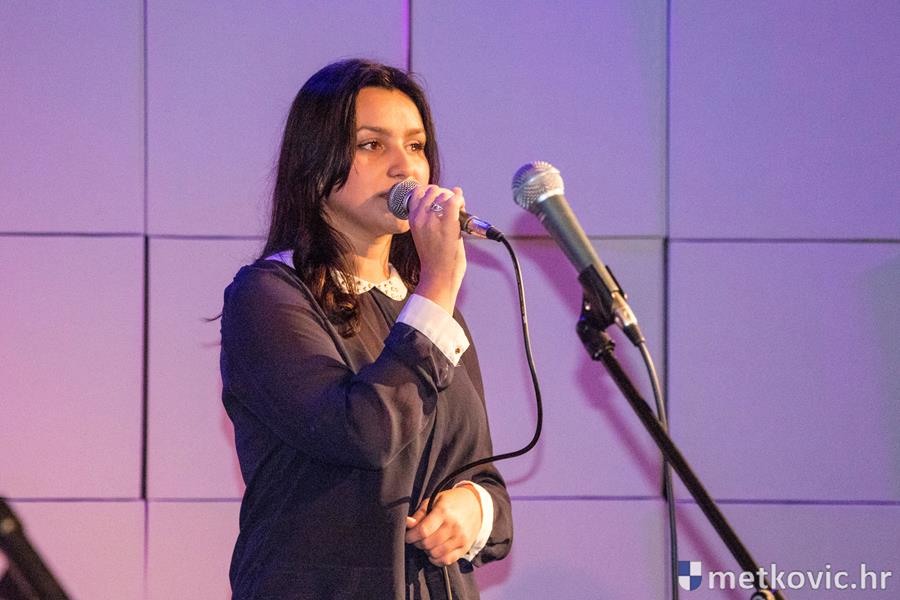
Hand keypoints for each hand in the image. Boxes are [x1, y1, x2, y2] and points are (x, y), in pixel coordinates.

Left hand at [404, 486, 481, 565]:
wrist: (476, 505)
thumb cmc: (451, 502)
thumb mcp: (434, 501)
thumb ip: (419, 514)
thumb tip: (407, 524)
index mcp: (444, 511)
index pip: (423, 531)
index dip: (411, 536)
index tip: (408, 535)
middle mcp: (454, 526)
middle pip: (428, 544)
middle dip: (418, 543)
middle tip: (418, 538)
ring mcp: (461, 538)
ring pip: (436, 554)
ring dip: (427, 551)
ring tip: (427, 543)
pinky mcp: (465, 547)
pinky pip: (447, 560)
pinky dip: (437, 559)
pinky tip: (434, 552)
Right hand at [405, 185, 466, 314]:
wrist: (438, 276)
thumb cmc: (435, 259)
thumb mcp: (424, 235)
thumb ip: (430, 219)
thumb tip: (446, 203)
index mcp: (412, 220)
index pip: (418, 192)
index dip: (431, 192)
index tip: (440, 199)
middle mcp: (420, 217)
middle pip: (432, 190)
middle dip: (444, 193)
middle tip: (453, 205)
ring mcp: (433, 220)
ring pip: (444, 194)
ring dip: (454, 198)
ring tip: (460, 209)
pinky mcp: (448, 224)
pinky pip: (454, 201)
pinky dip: (461, 200)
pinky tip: (463, 207)